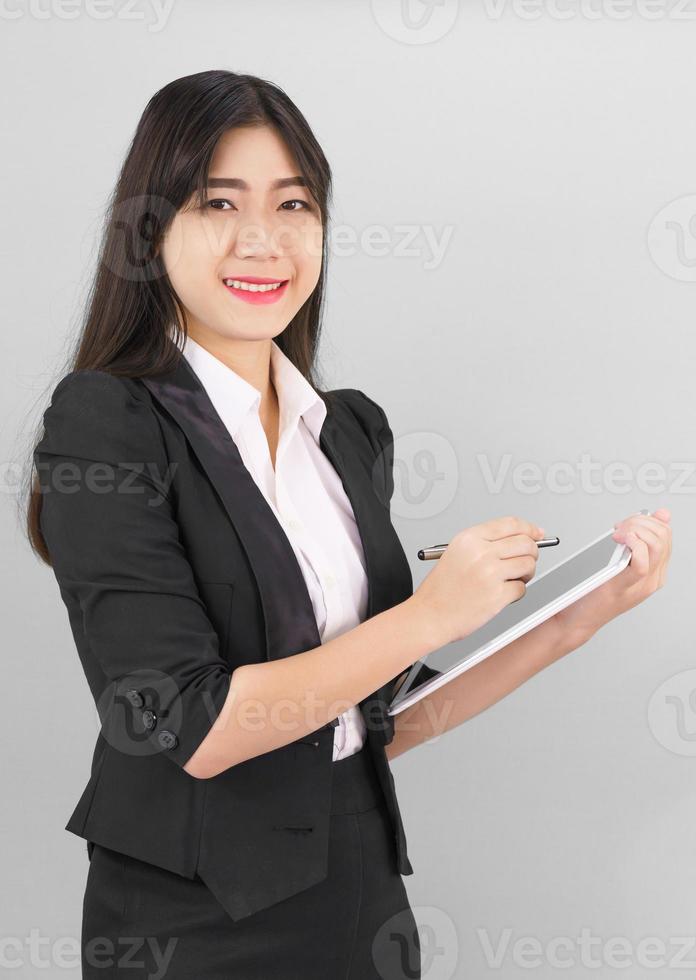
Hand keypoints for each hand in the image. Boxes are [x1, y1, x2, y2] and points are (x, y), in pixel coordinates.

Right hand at [411, 515, 545, 645]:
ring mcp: (490, 573)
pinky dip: (516, 593)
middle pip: (525, 543)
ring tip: (511, 580)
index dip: (529, 528)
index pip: (511, 524)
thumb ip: (486, 543)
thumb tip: (521, 538)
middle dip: (531, 553)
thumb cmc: (441, 589)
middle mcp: (480, 552)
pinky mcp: (497, 595)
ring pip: (528, 565)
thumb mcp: (457, 553)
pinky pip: (522, 588)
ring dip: (525, 574)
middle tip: (525, 561)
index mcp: (470, 538)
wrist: (429, 615)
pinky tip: (500, 594)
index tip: (537, 533)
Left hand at [549, 508, 671, 646]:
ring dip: (634, 529)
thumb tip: (661, 514)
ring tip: (617, 533)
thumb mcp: (622, 561)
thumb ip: (639, 540)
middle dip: (640, 521)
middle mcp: (652, 579)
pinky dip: (632, 544)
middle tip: (619, 527)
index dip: (647, 520)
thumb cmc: (595, 591)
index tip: (626, 523)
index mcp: (654, 572)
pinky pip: (640, 563)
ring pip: (656, 545)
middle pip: (662, 537)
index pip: (665, 535)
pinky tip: (619, 540)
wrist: (579, 619)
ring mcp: (640, 585)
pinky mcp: (623, 588)